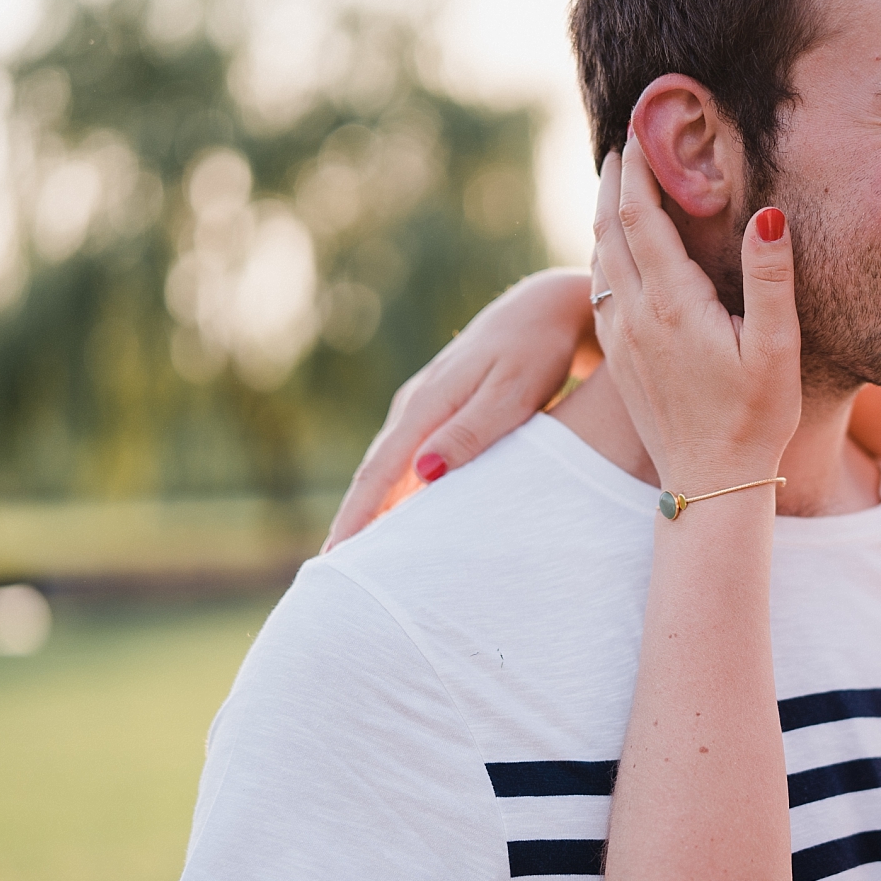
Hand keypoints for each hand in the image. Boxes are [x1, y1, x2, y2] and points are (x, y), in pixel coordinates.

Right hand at [321, 267, 597, 550]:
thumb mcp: (511, 394)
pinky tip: (399, 514)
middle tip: (333, 571)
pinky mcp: (441, 410)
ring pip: (390, 467)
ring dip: (373, 507)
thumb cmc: (536, 352)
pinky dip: (398, 489)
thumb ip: (470, 433)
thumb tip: (422, 474)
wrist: (547, 310)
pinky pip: (409, 458)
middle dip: (353, 519)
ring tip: (359, 553)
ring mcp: (425, 406)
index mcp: (426, 405)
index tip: (335, 557)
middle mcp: (415, 406)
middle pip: (376, 474)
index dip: (357, 517)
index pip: (381, 473)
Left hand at [590, 136, 800, 495]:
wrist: (710, 483)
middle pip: (609, 228)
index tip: (641, 130)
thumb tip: (766, 213)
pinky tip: (615, 253)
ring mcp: (621, 339)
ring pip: (599, 259)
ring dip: (605, 216)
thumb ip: (771, 278)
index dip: (638, 168)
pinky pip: (599, 291)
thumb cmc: (754, 418)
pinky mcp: (619, 360)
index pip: (642, 215)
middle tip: (623, 145)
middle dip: (614, 182)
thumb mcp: (776, 348)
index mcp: (671, 304)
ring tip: (618, 186)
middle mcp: (635, 316)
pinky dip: (603, 255)